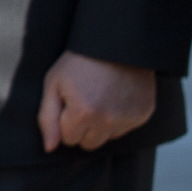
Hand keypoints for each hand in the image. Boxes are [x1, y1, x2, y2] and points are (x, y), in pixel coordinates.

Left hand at [39, 50, 157, 151]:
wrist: (115, 42)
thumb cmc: (79, 61)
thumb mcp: (54, 83)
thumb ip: (47, 118)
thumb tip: (50, 148)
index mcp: (83, 113)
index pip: (69, 139)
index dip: (66, 120)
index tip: (70, 101)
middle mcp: (108, 121)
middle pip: (89, 144)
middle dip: (83, 127)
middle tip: (85, 100)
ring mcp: (128, 119)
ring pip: (107, 137)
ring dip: (102, 124)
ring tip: (100, 96)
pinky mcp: (143, 114)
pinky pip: (125, 128)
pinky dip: (119, 117)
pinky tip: (116, 96)